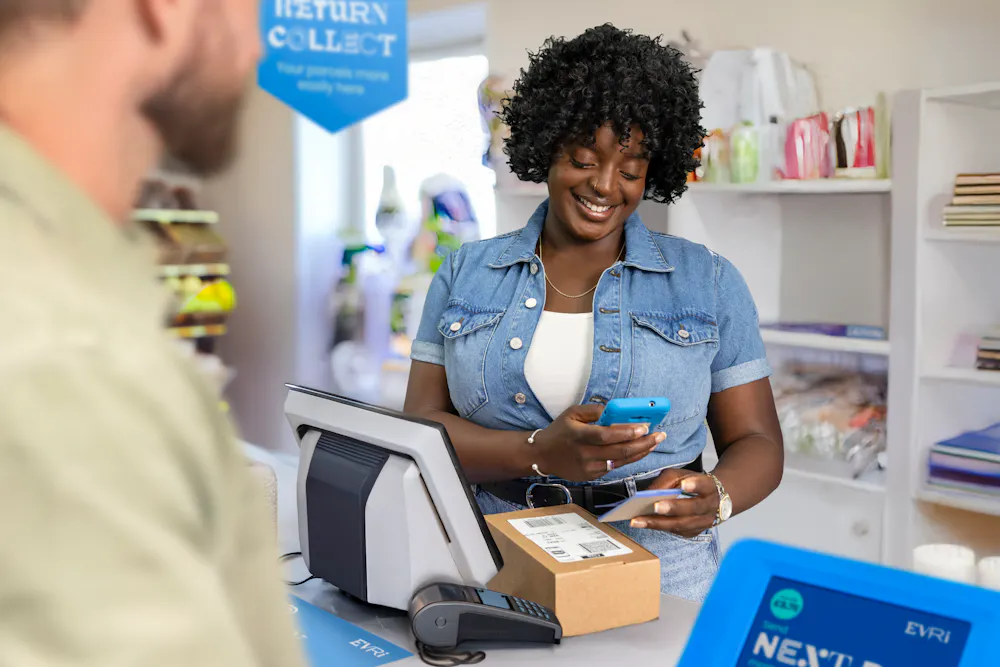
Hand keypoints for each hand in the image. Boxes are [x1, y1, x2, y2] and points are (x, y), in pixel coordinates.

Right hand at [533, 404, 665, 481]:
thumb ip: (594, 411)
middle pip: (620, 451)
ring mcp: (589, 468)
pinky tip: (639, 450)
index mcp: (579, 435)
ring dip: (641, 451)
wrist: (543, 455)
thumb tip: (615, 411)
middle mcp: (585, 454)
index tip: (644, 427)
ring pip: (621, 461)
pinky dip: (629, 458)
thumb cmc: (559, 431)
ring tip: (655, 442)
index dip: (627, 433)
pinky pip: (615, 466)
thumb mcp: (572, 413)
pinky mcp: (592, 476)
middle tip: (659, 435)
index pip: (606, 436)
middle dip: (643, 443)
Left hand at [629, 469, 719, 537]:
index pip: (705, 485)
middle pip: (693, 508)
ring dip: (658, 523)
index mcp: (710, 487)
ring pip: (682, 524)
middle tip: (655, 506)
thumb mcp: (681, 475)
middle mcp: (710, 506)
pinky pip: (675, 531)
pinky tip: (643, 524)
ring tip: (638, 520)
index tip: (683, 484)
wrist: (711, 499)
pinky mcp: (694, 532)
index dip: (695, 485)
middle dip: (673, 508)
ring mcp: (704, 522)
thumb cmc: (691, 483)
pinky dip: (658, 527)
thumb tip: (647, 493)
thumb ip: (667, 481)